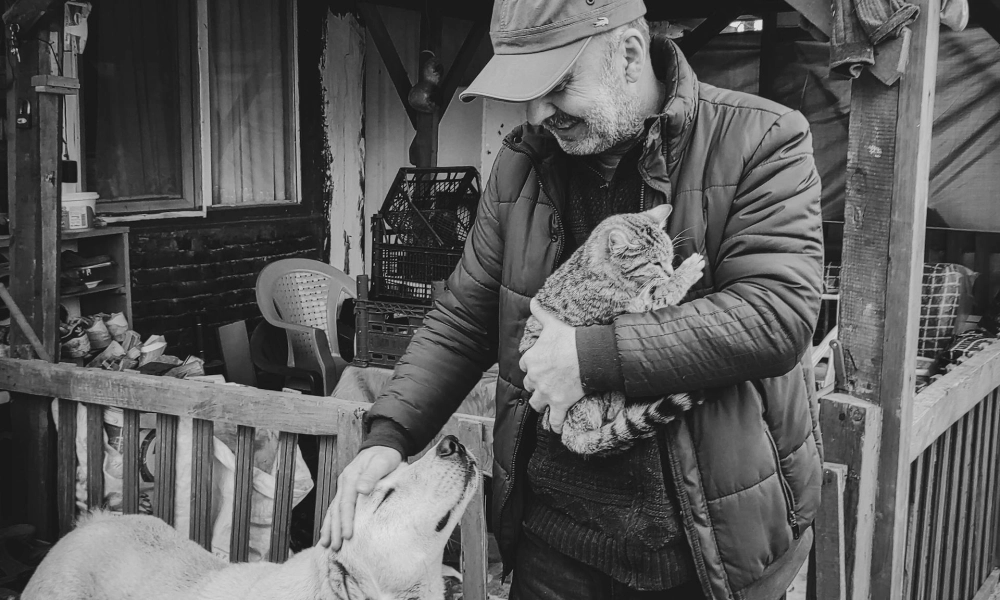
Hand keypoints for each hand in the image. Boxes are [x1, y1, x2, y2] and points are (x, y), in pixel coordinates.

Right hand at [318, 446, 402, 549]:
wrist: (383, 445)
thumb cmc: (385, 455)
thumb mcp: (381, 462)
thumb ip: (371, 475)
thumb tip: (360, 489)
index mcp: (351, 477)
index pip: (346, 503)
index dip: (346, 521)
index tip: (348, 536)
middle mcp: (344, 482)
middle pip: (336, 510)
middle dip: (335, 530)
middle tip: (335, 548)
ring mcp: (343, 486)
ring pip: (333, 510)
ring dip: (329, 528)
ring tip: (326, 546)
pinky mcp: (347, 490)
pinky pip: (336, 508)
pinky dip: (331, 521)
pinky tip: (328, 532)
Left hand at [518, 299, 584, 433]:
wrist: (590, 355)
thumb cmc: (570, 339)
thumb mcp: (553, 323)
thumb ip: (540, 313)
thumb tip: (533, 300)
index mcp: (531, 360)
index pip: (525, 366)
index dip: (531, 367)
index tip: (538, 366)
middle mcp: (535, 379)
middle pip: (529, 387)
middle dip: (535, 386)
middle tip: (545, 384)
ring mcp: (547, 393)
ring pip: (537, 404)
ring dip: (541, 404)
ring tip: (547, 404)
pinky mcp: (560, 404)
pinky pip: (555, 421)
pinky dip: (556, 425)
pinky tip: (557, 428)